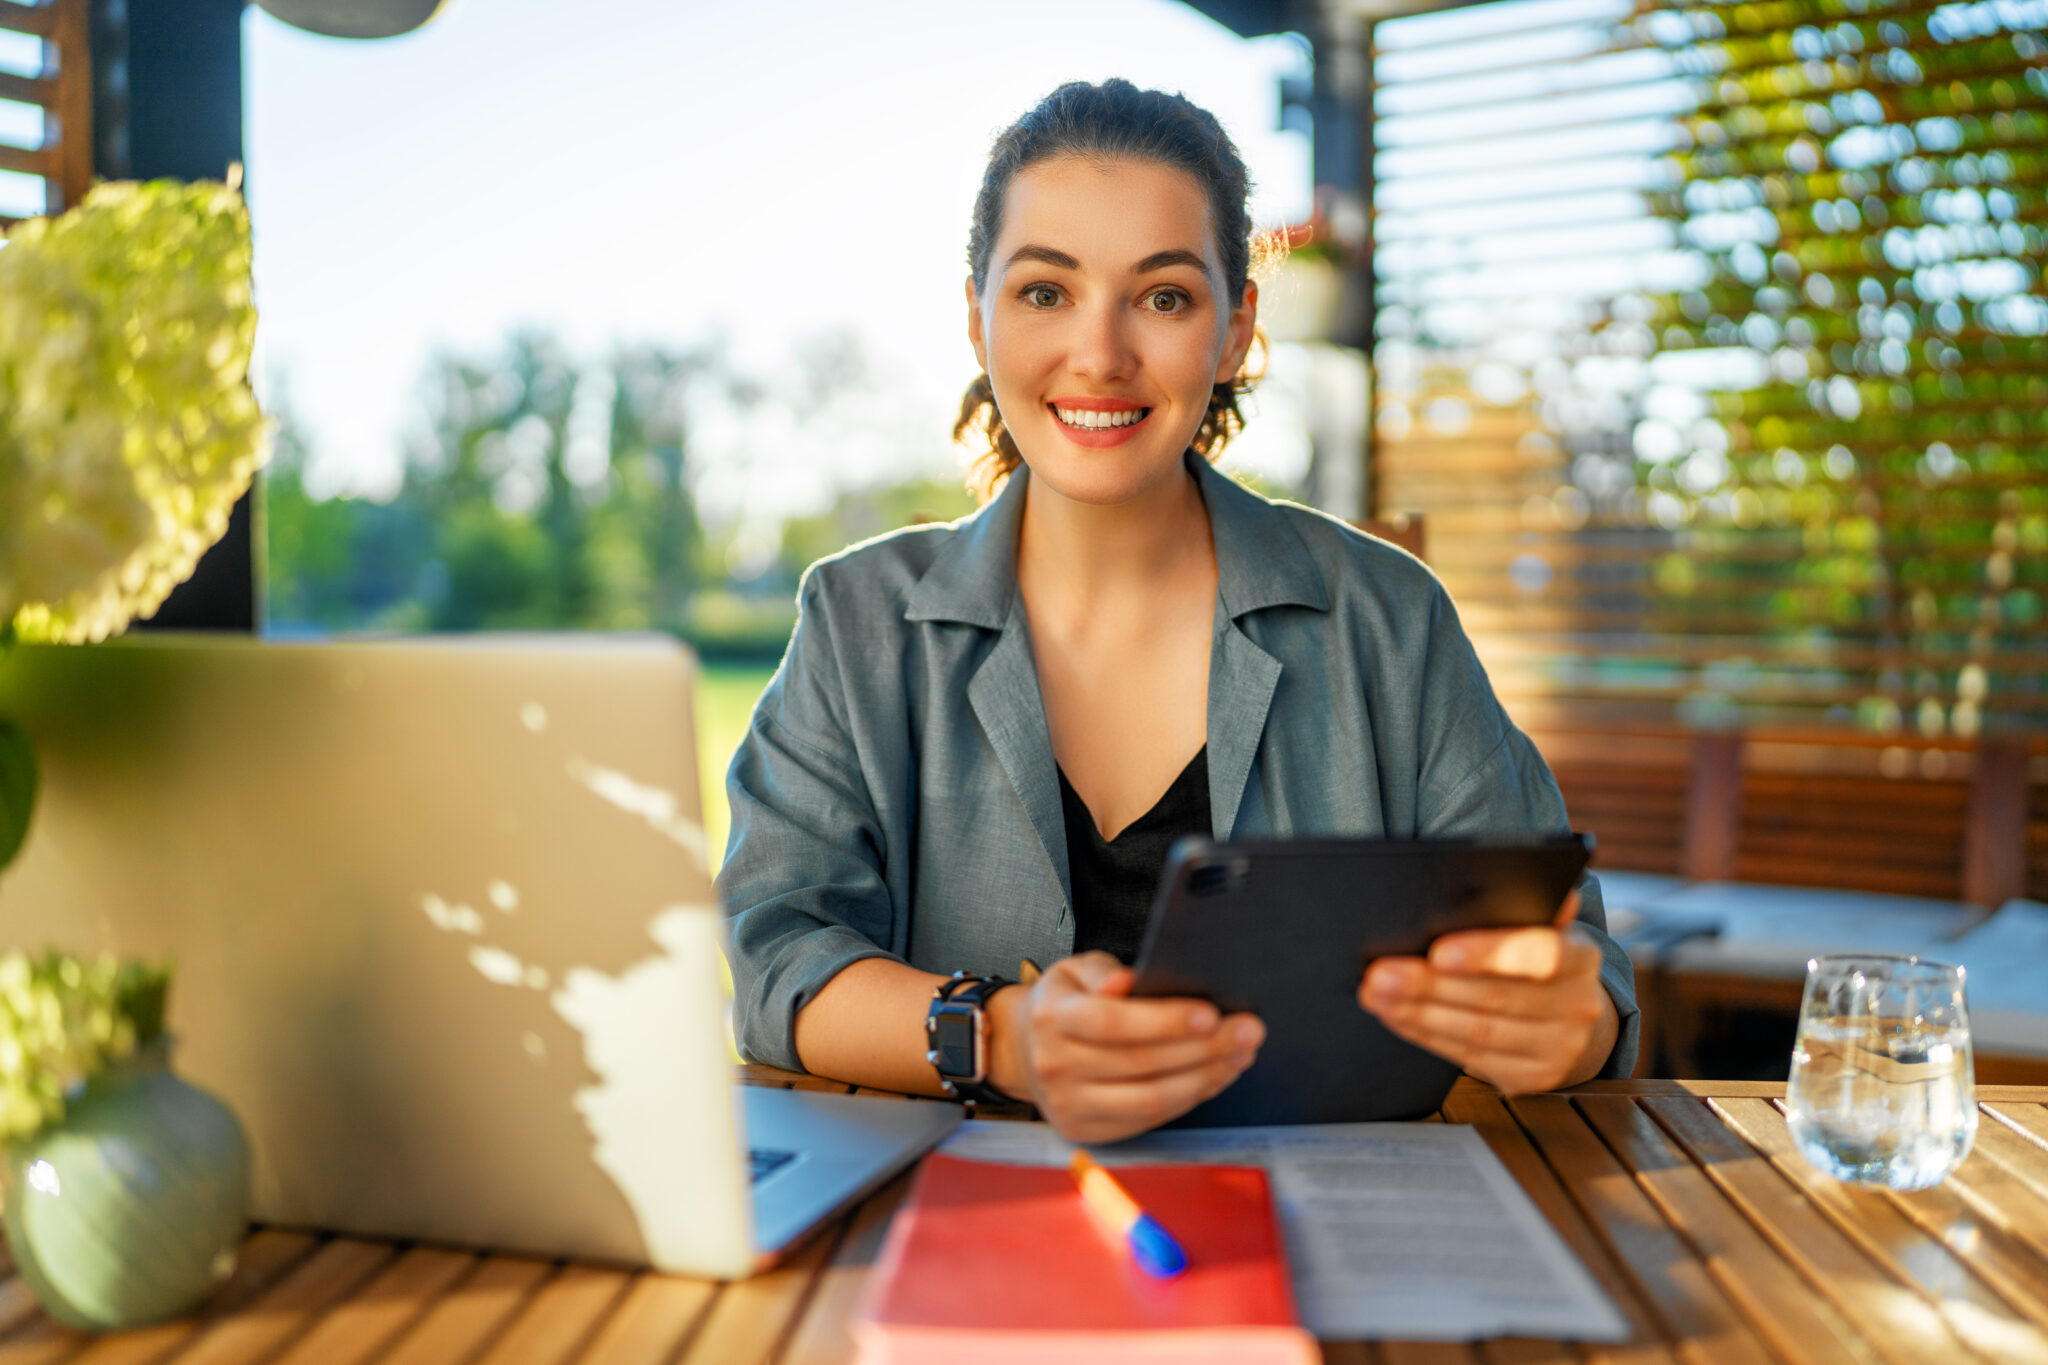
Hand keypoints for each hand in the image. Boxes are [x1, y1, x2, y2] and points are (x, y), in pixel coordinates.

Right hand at [988, 952, 1262, 1143]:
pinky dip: (1189, 1098)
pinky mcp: (1087, 1132)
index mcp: (1051, 1018)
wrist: (1026, 1052)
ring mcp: (1069, 1105)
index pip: (1111, 1023)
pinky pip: (1149, 1119)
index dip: (1164, 1020)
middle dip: (1205, 1048)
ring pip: (1151, 1099)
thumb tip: (1127, 982)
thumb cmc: (1066, 1004)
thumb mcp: (1074, 971)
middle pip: (1142, 1063)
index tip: (1211, 1013)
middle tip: (1249, 1031)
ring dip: (1206, 1078)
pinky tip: (1215, 1076)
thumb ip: (1102, 971)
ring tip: (1241, 1055)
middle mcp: (1055, 1066)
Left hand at [1355, 892, 1616, 1093]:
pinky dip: (1426, 1033)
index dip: (1489, 954)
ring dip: (1418, 1012)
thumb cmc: (1536, 958)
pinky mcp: (1531, 1078)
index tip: (1438, 951)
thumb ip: (1519, 909)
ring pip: (1478, 1031)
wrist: (1573, 1018)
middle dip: (1430, 985)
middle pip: (1497, 997)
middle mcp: (1578, 1006)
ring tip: (1375, 993)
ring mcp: (1558, 1048)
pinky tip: (1396, 1016)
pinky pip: (1469, 1056)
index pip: (1543, 954)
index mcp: (1581, 955)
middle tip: (1380, 972)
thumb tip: (1481, 885)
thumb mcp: (1540, 928)